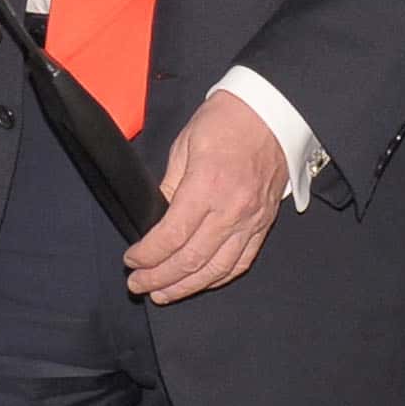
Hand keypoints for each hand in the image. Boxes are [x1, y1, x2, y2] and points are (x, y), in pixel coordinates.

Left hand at [126, 90, 289, 302]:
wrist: (274, 111)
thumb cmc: (226, 121)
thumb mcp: (184, 144)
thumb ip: (170, 185)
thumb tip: (158, 218)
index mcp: (207, 186)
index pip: (171, 237)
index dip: (146, 256)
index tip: (131, 260)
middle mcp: (232, 209)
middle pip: (191, 260)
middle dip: (158, 278)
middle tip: (137, 285)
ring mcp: (252, 219)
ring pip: (217, 269)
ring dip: (186, 287)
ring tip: (163, 294)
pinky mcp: (265, 222)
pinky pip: (242, 261)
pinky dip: (219, 277)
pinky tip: (201, 282)